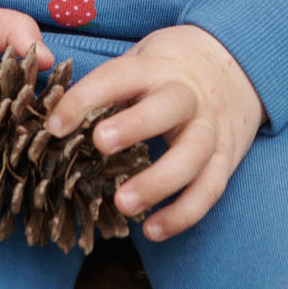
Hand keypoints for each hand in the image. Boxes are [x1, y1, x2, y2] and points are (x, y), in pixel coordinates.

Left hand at [43, 24, 264, 241]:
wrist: (236, 66)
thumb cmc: (169, 68)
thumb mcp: (141, 59)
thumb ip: (106, 85)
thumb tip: (51, 115)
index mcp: (157, 67)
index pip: (119, 76)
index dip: (86, 97)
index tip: (55, 124)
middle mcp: (188, 94)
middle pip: (168, 107)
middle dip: (135, 124)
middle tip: (99, 143)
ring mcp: (211, 127)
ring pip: (192, 155)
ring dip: (158, 181)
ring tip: (122, 203)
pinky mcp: (226, 157)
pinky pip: (209, 190)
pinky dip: (182, 213)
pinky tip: (152, 230)